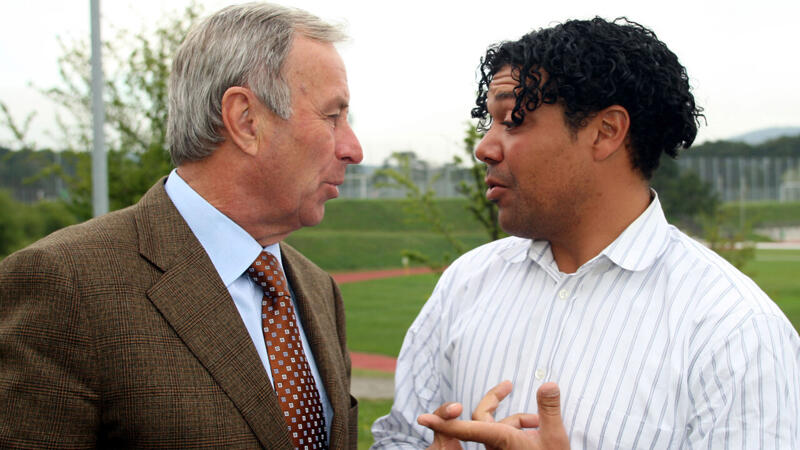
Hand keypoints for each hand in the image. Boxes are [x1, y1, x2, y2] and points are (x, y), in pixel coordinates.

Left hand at [418, 381, 568, 449]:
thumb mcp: (555, 438)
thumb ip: (549, 409)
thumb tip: (548, 383)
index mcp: (500, 441)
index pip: (466, 428)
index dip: (443, 422)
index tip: (422, 418)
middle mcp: (494, 446)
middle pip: (481, 415)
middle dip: (493, 399)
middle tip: (508, 384)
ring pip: (496, 425)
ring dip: (516, 419)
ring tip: (538, 421)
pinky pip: (503, 434)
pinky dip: (518, 428)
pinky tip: (536, 429)